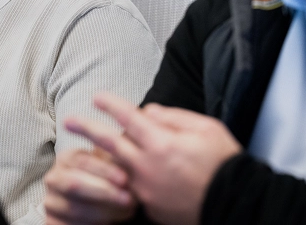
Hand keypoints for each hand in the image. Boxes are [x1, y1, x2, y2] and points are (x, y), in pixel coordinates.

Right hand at [44, 147, 136, 224]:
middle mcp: (54, 178)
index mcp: (66, 158)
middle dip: (104, 192)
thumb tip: (128, 152)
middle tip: (127, 199)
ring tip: (125, 211)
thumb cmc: (102, 180)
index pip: (82, 160)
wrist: (90, 204)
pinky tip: (110, 221)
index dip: (104, 170)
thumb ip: (114, 157)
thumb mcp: (106, 165)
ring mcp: (50, 201)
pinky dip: (92, 224)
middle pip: (75, 184)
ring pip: (75, 208)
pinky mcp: (52, 221)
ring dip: (104, 211)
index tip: (124, 179)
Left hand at [64, 93, 241, 224]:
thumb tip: (149, 112)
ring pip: (118, 167)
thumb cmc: (225, 163)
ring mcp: (146, 190)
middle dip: (86, 129)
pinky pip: (133, 187)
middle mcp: (148, 167)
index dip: (110, 104)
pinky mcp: (150, 208)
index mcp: (162, 143)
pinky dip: (129, 176)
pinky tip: (130, 172)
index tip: (97, 97)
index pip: (128, 117)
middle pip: (109, 143)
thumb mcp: (206, 128)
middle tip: (68, 121)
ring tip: (93, 148)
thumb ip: (173, 117)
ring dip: (105, 156)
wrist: (237, 205)